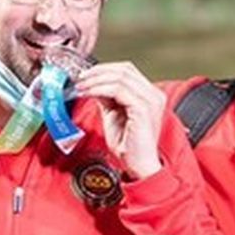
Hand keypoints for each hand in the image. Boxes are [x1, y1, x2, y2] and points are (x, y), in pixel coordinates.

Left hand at [75, 62, 165, 178]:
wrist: (138, 165)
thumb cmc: (129, 145)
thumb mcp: (114, 115)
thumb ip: (107, 98)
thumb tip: (93, 84)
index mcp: (150, 95)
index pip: (127, 71)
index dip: (104, 69)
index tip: (85, 75)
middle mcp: (153, 95)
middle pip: (125, 69)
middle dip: (98, 71)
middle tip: (80, 79)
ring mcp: (150, 101)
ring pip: (120, 77)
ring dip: (96, 80)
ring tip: (81, 87)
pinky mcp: (142, 109)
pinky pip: (118, 90)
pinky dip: (99, 89)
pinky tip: (88, 93)